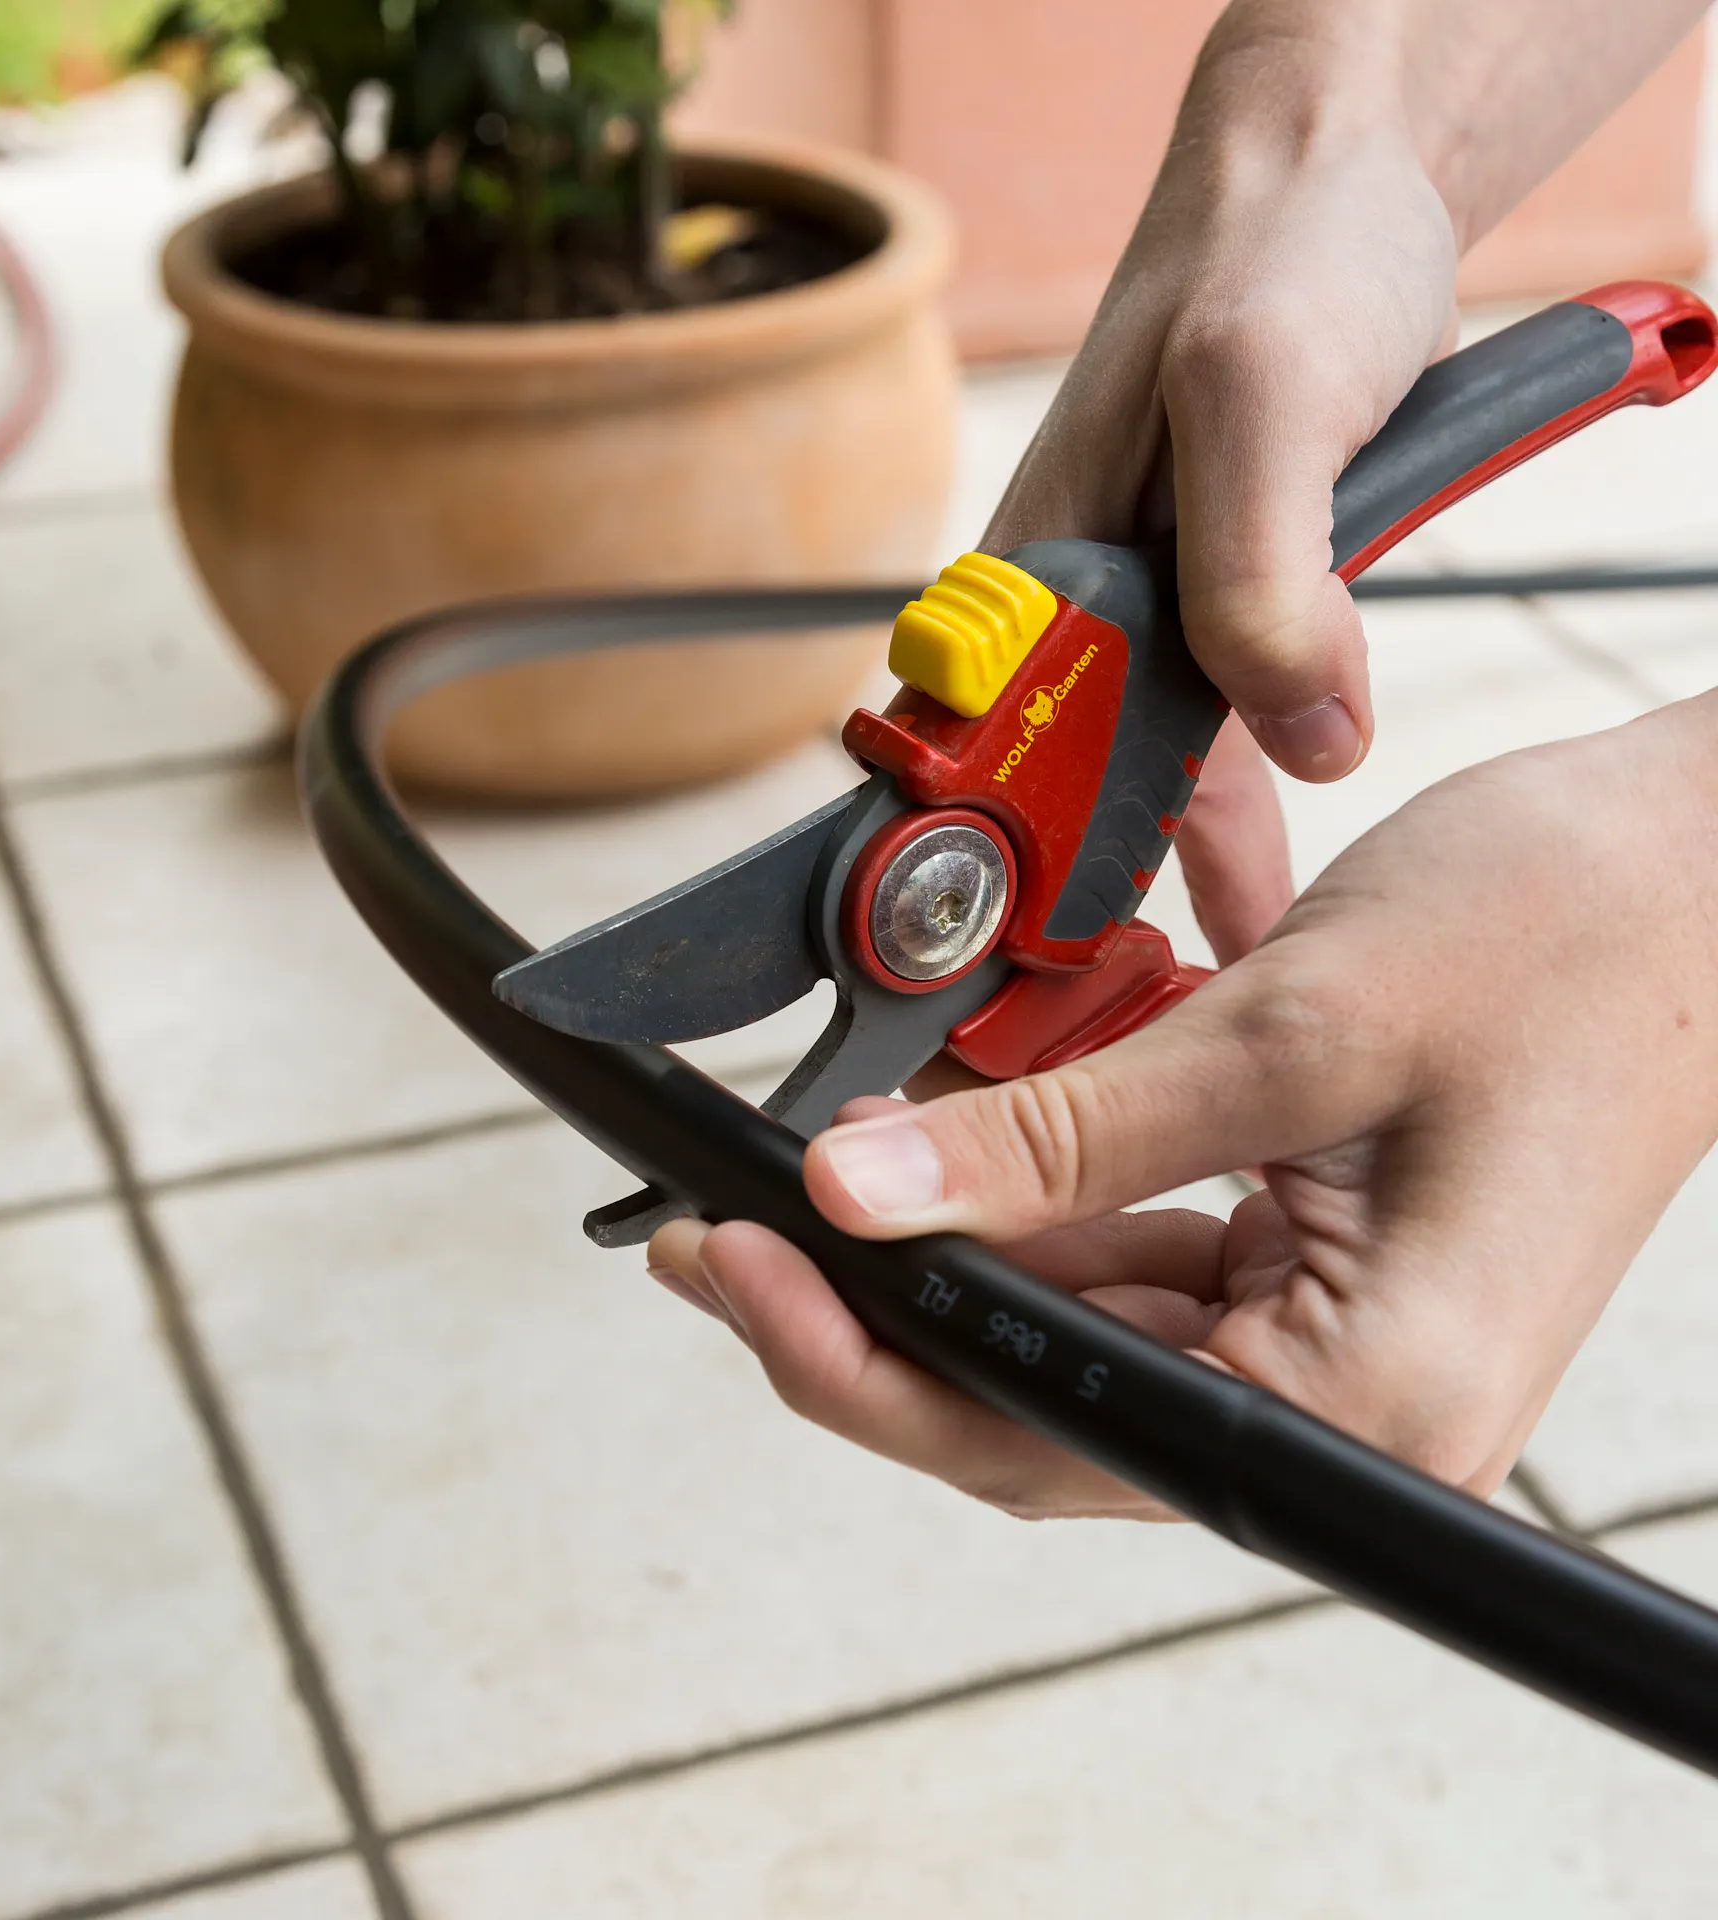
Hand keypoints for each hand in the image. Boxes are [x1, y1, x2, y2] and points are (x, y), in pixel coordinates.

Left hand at [648, 700, 1717, 1517]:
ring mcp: (1333, 1341)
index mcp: (1373, 1398)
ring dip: (952, 1254)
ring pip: (1077, 1335)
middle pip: (1045, 1402)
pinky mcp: (1317, 1270)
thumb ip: (1060, 1133)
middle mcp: (1352, 1402)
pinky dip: (1037, 1208)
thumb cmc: (1569, 935)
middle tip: (723, 1230)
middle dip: (878, 1309)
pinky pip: (1135, 1265)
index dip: (864, 1366)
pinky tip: (951, 1156)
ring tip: (818, 1181)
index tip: (734, 1265)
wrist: (1701, 864)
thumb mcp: (1285, 1029)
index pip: (1050, 1437)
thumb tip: (862, 1197)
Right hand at [980, 0, 1702, 957]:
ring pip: (1129, 803)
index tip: (1001, 997)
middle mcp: (1064, 620)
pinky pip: (1213, 760)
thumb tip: (1309, 729)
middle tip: (1104, 1051)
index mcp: (1024, 578)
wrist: (1337, 193)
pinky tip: (1257, 908)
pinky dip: (1234, 834)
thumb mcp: (1264, 398)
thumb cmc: (1268, 259)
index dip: (976, 891)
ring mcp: (1136, 631)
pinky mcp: (1208, 629)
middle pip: (1039, 816)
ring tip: (1194, 1017)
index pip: (963, 770)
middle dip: (1068, 935)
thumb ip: (1267, 572)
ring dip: (1160, 900)